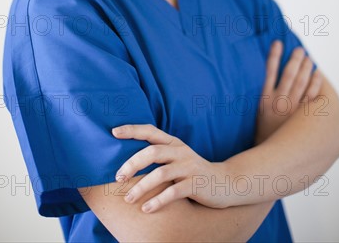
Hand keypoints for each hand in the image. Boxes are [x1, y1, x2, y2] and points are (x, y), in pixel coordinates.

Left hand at [111, 124, 229, 211]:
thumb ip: (160, 155)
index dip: (132, 130)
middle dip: (132, 164)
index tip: (114, 132)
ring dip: (142, 187)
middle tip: (118, 177)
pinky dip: (158, 201)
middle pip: (152, 152)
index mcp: (174, 143)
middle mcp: (180, 151)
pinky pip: (173, 192)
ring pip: (161, 173)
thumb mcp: (177, 158)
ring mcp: (188, 167)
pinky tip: (146, 209)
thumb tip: (127, 159)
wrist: (225, 182)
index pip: (151, 131)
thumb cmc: (192, 172)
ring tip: (128, 199)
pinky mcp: (195, 184)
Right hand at [255, 40, 321, 144]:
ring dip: (306, 69)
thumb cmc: (262, 129)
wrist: (267, 153)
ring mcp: (292, 110)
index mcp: (264, 99)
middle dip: (295, 60)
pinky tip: (317, 76)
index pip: (269, 71)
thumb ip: (260, 92)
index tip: (278, 43)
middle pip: (289, 75)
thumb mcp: (256, 110)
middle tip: (300, 49)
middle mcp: (279, 102)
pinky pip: (312, 98)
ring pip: (302, 84)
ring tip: (309, 59)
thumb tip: (262, 74)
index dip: (274, 56)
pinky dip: (316, 85)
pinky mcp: (302, 118)